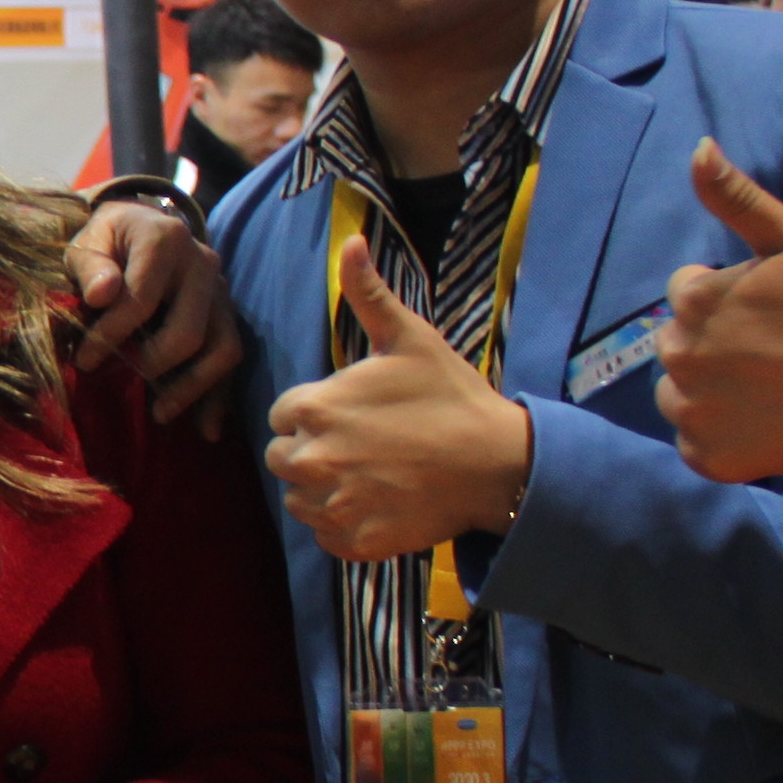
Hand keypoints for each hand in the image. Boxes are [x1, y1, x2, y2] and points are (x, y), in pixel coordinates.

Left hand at [68, 198, 245, 426]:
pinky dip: (220, 396)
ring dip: (192, 388)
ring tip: (160, 414)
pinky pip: (232, 357)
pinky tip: (207, 430)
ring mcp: (221, 290)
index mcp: (165, 239)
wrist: (140, 224)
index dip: (111, 334)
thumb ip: (90, 266)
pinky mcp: (228, 313)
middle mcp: (202, 263)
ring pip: (223, 348)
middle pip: (190, 331)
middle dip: (154, 364)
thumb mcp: (87, 241)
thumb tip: (102, 295)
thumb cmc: (106, 239)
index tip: (83, 359)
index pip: (142, 298)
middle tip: (122, 380)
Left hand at [264, 237, 533, 562]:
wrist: (499, 463)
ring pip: (299, 498)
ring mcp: (331, 506)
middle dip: (313, 449)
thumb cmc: (451, 397)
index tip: (356, 414)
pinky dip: (344, 523)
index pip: (285, 414)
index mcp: (313, 409)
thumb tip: (350, 241)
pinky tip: (379, 502)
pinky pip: (325, 535)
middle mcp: (309, 460)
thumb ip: (368, 295)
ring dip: (323, 488)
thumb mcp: (409, 339)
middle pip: (283, 457)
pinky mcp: (353, 541)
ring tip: (373, 473)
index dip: (318, 412)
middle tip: (365, 445)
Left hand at [655, 137, 782, 480]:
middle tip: (776, 350)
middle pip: (678, 341)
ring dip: (709, 388)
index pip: (686, 291)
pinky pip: (695, 442)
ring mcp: (691, 410)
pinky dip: (720, 436)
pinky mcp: (707, 457)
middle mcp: (679, 354)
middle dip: (715, 339)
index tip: (773, 310)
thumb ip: (737, 198)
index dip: (729, 297)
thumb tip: (698, 148)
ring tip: (770, 386)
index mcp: (694, 299)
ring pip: (679, 391)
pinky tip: (765, 422)